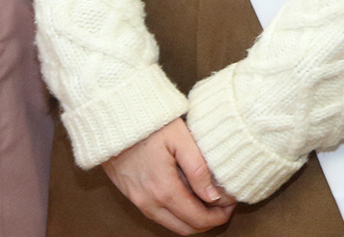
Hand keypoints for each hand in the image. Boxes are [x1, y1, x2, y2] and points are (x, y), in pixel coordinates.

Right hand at [102, 118, 236, 233]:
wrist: (113, 118)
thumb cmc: (149, 123)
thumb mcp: (180, 138)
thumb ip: (198, 168)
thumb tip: (213, 196)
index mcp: (164, 190)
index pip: (197, 218)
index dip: (218, 216)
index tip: (230, 206)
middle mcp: (149, 202)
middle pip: (185, 228)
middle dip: (207, 221)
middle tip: (222, 205)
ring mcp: (138, 200)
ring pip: (171, 225)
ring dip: (191, 219)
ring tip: (206, 200)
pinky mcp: (132, 195)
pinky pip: (158, 215)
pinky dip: (175, 213)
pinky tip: (185, 194)